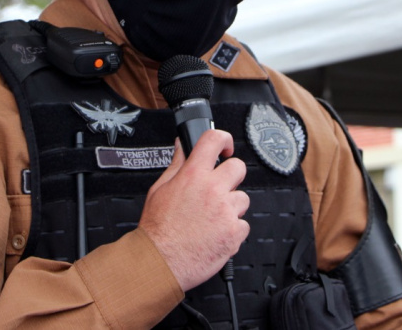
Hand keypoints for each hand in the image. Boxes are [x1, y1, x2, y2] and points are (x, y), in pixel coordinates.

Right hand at [138, 130, 248, 290]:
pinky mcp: (234, 232)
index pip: (214, 140)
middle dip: (230, 176)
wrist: (160, 262)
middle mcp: (212, 190)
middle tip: (219, 188)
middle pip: (239, 167)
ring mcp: (226, 211)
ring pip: (242, 199)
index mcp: (193, 176)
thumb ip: (177, 165)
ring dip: (231, 207)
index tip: (224, 148)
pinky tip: (215, 233)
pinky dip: (232, 229)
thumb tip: (183, 147)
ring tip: (211, 218)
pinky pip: (243, 224)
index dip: (223, 139)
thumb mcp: (160, 189)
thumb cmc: (158, 229)